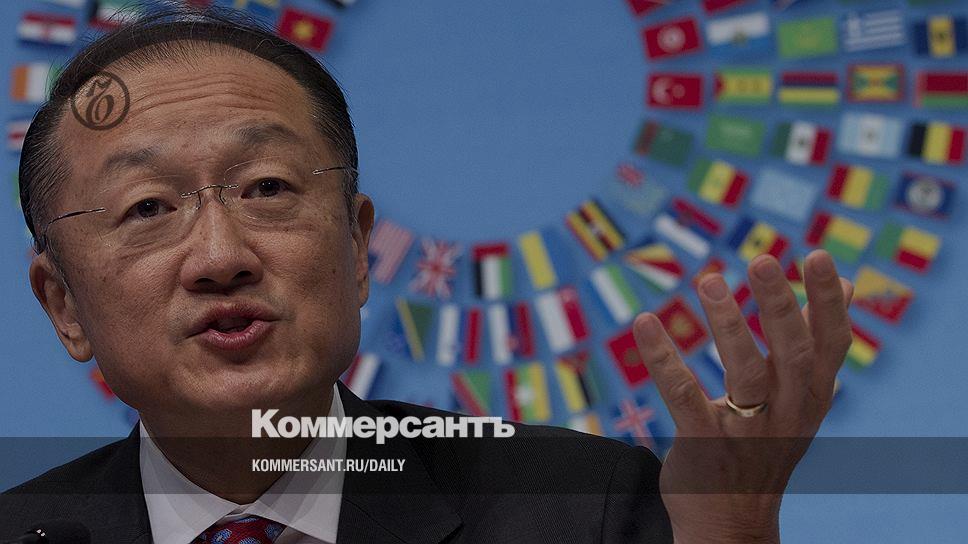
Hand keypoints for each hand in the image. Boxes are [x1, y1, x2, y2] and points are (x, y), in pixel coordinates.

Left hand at [631, 250, 853, 543]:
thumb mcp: (803, 397)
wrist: (734, 521)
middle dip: (780, 305)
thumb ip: (817, 342)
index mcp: (813, 395)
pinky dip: (663, 358)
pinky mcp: (704, 444)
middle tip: (763, 260)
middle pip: (792, 353)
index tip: (817, 257)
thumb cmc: (768, 444)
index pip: (832, 343)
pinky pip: (683, 395)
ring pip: (743, 373)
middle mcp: (787, 412)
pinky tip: (644, 322)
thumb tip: (850, 286)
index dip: (826, 301)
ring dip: (728, 325)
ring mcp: (747, 430)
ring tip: (709, 281)